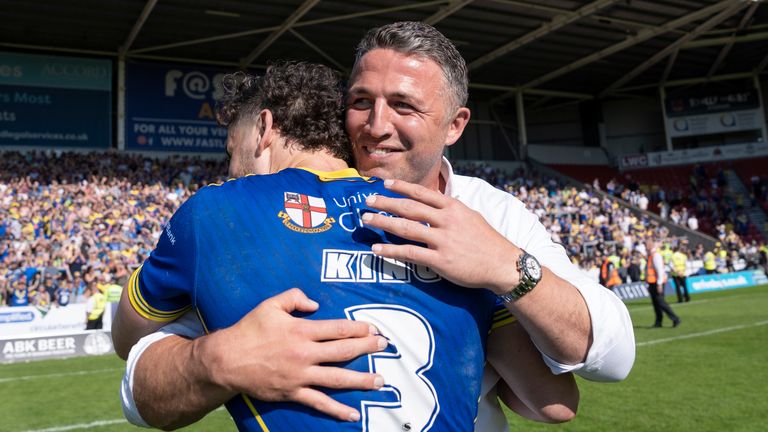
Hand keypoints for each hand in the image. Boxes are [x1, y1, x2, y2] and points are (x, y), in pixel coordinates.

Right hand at [201, 288, 387, 421]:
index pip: (338, 329)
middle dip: (367, 349)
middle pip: (344, 351)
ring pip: (337, 379)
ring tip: (380, 381)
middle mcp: (304, 354)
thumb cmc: (249, 330)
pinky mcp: (293, 393)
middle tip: (385, 347)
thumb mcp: (270, 305)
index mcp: (301, 331)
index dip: (359, 329)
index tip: (373, 329)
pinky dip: (337, 410)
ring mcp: (300, 376)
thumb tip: (315, 304)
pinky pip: (319, 403)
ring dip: (361, 380)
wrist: (226, 360)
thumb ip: (294, 297)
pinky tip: (352, 415)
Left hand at [361, 179, 519, 294]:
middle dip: (385, 202)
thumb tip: (434, 205)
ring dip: (383, 222)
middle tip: (367, 200)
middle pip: (409, 208)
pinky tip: (377, 248)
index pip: (422, 193)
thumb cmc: (487, 241)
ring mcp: (442, 240)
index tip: (385, 183)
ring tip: (366, 219)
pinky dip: (391, 250)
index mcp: (453, 207)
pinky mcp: (440, 260)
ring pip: (405, 227)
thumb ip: (450, 210)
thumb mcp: (471, 217)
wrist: (503, 264)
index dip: (401, 187)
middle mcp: (446, 220)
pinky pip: (410, 253)